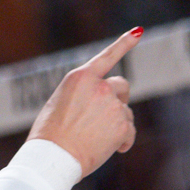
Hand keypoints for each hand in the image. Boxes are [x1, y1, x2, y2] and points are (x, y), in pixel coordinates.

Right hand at [28, 28, 140, 176]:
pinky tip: (113, 150)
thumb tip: (107, 104)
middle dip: (119, 98)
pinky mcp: (122, 124)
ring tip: (97, 139)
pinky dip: (123, 141)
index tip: (138, 31)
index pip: (107, 56)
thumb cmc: (50, 135)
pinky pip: (130, 131)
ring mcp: (112, 105)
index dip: (124, 43)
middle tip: (105, 116)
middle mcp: (99, 86)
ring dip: (117, 123)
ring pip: (125, 111)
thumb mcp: (60, 105)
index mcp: (79, 77)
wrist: (52, 158)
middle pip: (122, 86)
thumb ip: (83, 96)